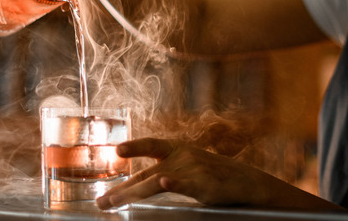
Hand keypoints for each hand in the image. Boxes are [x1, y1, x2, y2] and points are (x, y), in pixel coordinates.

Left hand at [96, 137, 281, 209]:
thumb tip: (135, 186)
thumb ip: (164, 173)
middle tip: (102, 201)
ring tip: (115, 202)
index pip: (152, 145)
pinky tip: (164, 181)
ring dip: (133, 193)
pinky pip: (185, 183)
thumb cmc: (214, 176)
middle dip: (122, 189)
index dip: (134, 146)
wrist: (246, 182)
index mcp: (179, 150)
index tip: (117, 150)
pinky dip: (174, 182)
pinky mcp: (204, 185)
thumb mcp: (188, 167)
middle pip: (146, 174)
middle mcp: (183, 157)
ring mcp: (193, 170)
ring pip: (156, 182)